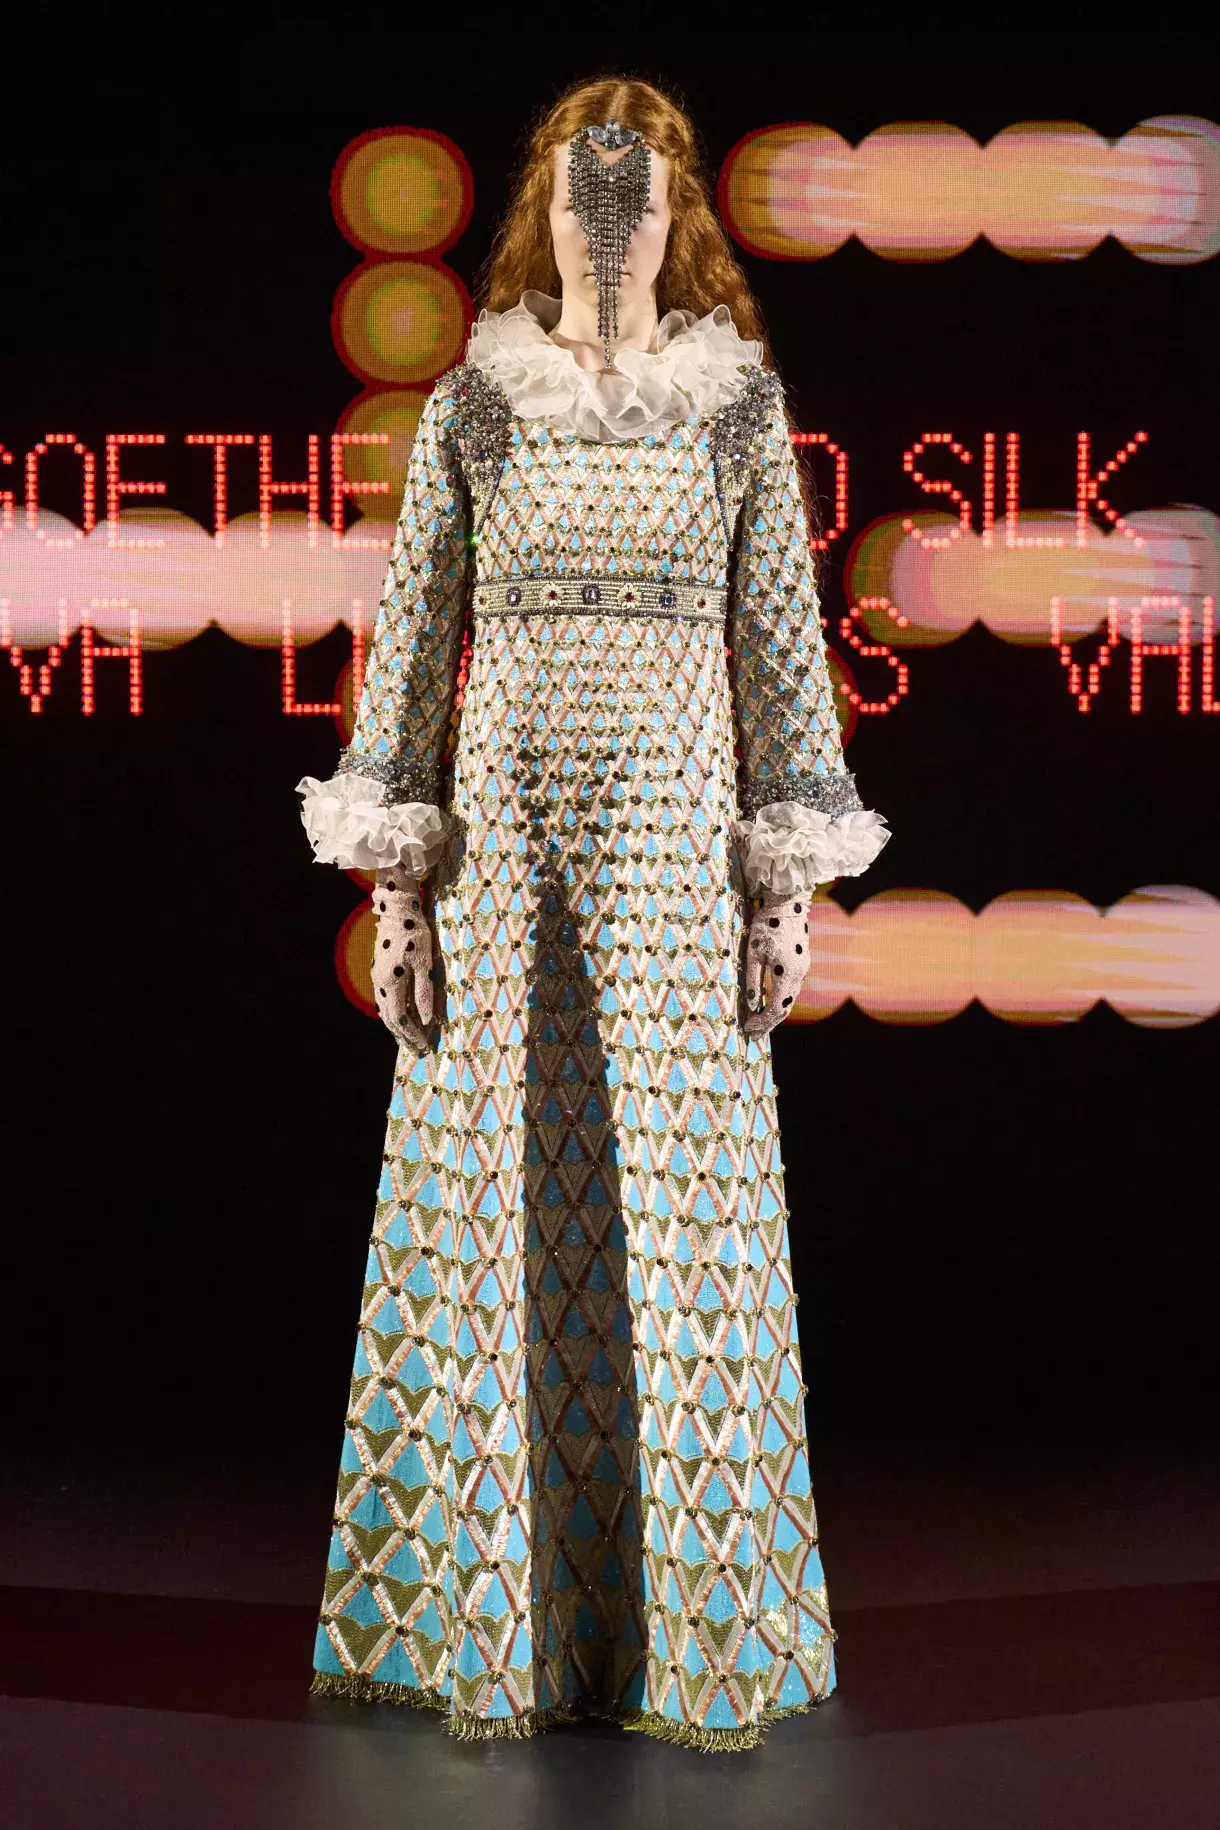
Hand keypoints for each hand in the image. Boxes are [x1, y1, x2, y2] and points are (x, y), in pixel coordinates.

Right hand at [370, 870, 433, 1049]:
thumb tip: (427, 1020)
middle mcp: (380, 984)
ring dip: (398, 1026)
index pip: (400, 1019)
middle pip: (390, 1018)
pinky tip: (403, 1015)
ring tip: (410, 1038)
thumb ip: (424, 992)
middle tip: (417, 1050)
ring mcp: (378, 977)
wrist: (397, 910)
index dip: (411, 1035)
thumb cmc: (414, 934)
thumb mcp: (425, 963)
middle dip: (403, 1036)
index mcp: (390, 984)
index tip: (425, 1047)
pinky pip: (386, 999)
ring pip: (386, 1010)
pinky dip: (395, 1013)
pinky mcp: (381, 970)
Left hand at [743, 892, 809, 1036]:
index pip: (775, 1008)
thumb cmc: (766, 926)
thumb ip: (754, 981)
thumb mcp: (753, 954)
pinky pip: (790, 989)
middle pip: (785, 1008)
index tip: (748, 1031)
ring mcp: (802, 970)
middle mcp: (799, 975)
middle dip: (768, 1023)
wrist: (787, 905)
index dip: (762, 1022)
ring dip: (774, 1013)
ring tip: (758, 1024)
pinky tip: (768, 1003)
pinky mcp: (801, 964)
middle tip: (753, 1035)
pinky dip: (779, 1000)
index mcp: (787, 975)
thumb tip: (752, 1006)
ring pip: (789, 999)